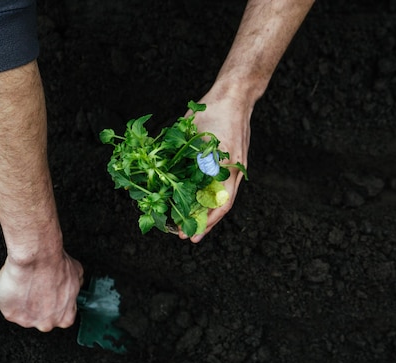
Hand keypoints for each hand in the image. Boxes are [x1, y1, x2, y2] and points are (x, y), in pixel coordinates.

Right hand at [0, 251, 83, 330]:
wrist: (36, 258)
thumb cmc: (56, 265)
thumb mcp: (76, 274)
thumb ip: (76, 285)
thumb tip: (76, 282)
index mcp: (65, 318)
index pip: (61, 318)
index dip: (55, 304)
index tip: (50, 296)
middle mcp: (47, 324)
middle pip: (41, 318)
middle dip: (38, 305)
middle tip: (37, 288)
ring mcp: (27, 321)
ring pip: (23, 313)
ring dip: (24, 302)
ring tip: (26, 284)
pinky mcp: (10, 314)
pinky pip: (8, 307)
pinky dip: (10, 297)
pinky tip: (16, 285)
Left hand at [178, 86, 251, 242]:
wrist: (235, 95)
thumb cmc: (216, 111)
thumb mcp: (196, 133)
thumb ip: (183, 155)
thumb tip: (160, 173)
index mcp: (228, 169)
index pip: (220, 205)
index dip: (204, 223)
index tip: (189, 235)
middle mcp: (233, 173)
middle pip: (218, 206)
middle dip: (200, 222)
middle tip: (182, 234)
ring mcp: (232, 168)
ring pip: (217, 197)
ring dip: (202, 210)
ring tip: (185, 220)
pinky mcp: (228, 162)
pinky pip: (217, 184)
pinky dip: (204, 194)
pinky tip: (191, 197)